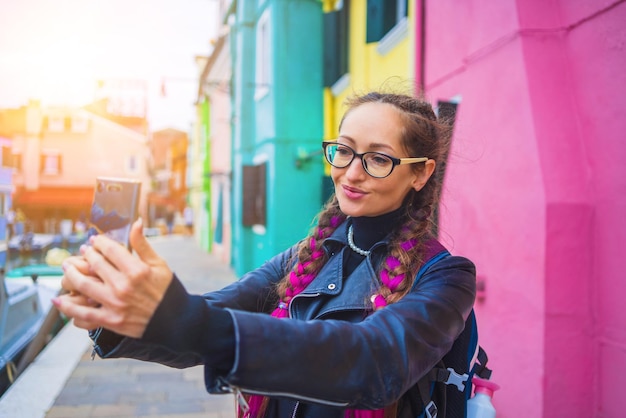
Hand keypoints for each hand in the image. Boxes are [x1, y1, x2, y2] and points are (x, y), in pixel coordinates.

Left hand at [53, 218, 172, 337]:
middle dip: (86, 254)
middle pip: (95, 263)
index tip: (95, 241)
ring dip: (71, 274)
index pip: (110, 249)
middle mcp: (123, 286)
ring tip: (67, 268)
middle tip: (83, 252)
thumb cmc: (167, 291)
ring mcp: (115, 304)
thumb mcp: (159, 264)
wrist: (175, 322)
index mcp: (137, 270)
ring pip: (83, 284)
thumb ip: (143, 244)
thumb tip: (135, 222)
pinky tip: (59, 300)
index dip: (99, 242)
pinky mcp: (110, 320)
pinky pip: (83, 313)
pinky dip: (69, 306)